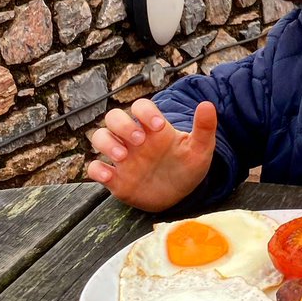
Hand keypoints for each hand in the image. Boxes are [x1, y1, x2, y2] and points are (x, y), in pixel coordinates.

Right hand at [86, 99, 216, 211]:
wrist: (181, 195)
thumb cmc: (188, 166)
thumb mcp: (200, 149)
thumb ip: (204, 128)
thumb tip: (207, 105)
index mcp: (153, 128)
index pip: (140, 106)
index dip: (146, 111)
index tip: (160, 126)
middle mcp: (134, 139)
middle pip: (114, 117)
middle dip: (122, 124)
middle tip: (139, 140)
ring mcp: (123, 157)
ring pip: (100, 137)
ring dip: (107, 143)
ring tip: (123, 156)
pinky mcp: (115, 178)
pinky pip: (94, 168)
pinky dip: (96, 170)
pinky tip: (109, 176)